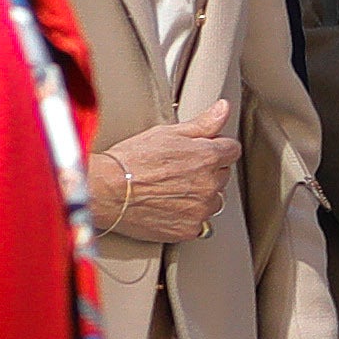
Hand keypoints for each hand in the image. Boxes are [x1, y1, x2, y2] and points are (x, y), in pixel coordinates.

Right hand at [79, 115, 234, 249]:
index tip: (199, 151)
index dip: (215, 148)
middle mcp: (209, 185)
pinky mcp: (188, 230)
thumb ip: (203, 123)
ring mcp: (200, 210)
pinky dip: (187, 217)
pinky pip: (198, 223)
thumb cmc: (132, 159)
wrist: (107, 190)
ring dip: (200, 196)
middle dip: (206, 172)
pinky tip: (167, 207)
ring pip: (212, 201)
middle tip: (177, 170)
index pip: (231, 151)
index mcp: (208, 157)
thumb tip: (223, 109)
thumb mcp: (168, 132)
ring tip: (171, 190)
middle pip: (222, 176)